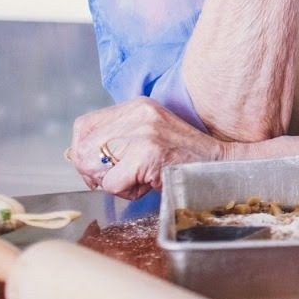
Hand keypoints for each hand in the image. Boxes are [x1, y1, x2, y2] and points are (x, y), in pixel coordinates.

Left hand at [67, 98, 234, 200]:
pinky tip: (148, 185)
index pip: (84, 126)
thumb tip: (79, 157)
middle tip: (117, 180)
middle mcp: (139, 115)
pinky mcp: (147, 155)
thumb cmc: (183, 158)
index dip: (81, 151)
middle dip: (93, 172)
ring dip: (112, 183)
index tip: (96, 168)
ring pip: (95, 168)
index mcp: (137, 106)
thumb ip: (119, 138)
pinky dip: (126, 193)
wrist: (219, 166)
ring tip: (139, 179)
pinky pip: (112, 184)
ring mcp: (144, 133)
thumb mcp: (150, 135)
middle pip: (83, 148)